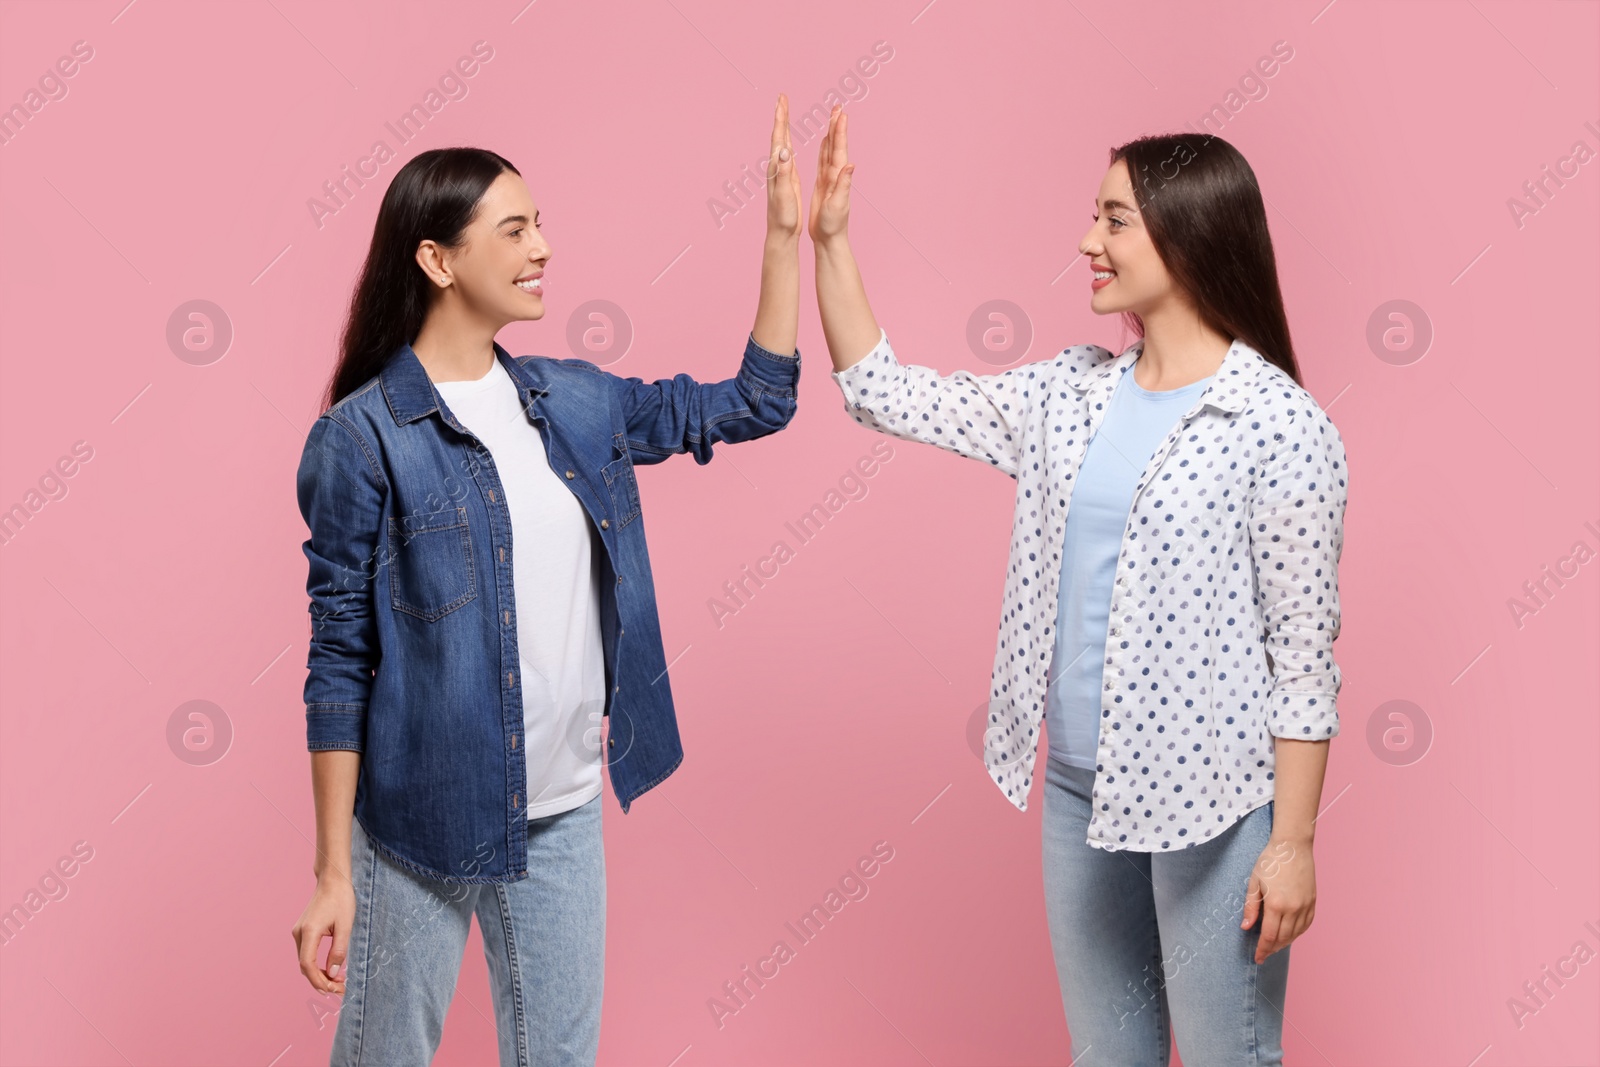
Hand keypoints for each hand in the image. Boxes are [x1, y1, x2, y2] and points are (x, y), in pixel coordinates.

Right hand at [293, 875, 355, 994]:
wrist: (332, 880)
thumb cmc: (341, 899)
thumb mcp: (346, 926)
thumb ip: (339, 950)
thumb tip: (333, 973)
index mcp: (309, 931)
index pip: (308, 965)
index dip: (319, 981)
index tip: (332, 990)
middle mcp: (299, 933)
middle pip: (305, 966)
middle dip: (321, 980)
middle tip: (340, 988)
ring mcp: (298, 932)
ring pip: (305, 961)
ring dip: (319, 973)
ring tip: (338, 980)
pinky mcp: (302, 931)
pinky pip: (307, 954)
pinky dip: (317, 964)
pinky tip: (330, 969)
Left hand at [766, 93, 801, 240]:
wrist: (781, 232)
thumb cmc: (783, 216)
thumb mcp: (784, 193)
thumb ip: (784, 172)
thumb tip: (783, 152)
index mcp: (777, 168)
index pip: (778, 138)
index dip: (780, 119)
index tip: (781, 101)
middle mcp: (776, 167)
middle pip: (778, 136)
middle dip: (781, 116)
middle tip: (782, 97)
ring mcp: (781, 172)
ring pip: (782, 143)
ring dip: (784, 126)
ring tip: (784, 111)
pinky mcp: (787, 178)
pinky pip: (787, 154)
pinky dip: (788, 142)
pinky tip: (789, 140)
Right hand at [807, 104, 853, 243]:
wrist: (829, 238)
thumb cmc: (833, 225)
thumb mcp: (839, 204)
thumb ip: (844, 184)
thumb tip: (851, 165)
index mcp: (838, 177)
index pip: (839, 149)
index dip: (840, 131)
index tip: (841, 113)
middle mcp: (836, 174)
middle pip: (836, 145)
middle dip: (836, 125)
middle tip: (837, 106)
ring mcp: (830, 178)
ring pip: (830, 150)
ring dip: (831, 133)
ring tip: (832, 116)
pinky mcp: (824, 184)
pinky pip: (823, 161)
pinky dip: (824, 148)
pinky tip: (823, 141)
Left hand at [1241, 835, 1315, 963]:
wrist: (1293, 846)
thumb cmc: (1270, 861)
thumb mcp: (1254, 882)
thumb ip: (1251, 907)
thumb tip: (1246, 927)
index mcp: (1276, 904)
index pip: (1269, 936)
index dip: (1263, 950)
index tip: (1257, 958)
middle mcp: (1294, 908)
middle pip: (1283, 938)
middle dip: (1272, 949)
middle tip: (1263, 954)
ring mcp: (1305, 906)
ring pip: (1296, 934)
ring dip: (1285, 943)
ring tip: (1274, 946)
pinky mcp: (1313, 902)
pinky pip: (1306, 925)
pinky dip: (1297, 933)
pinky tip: (1290, 934)